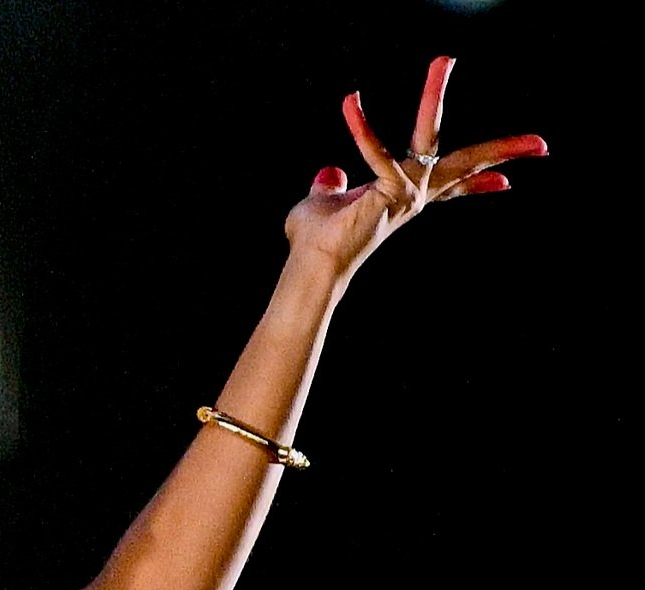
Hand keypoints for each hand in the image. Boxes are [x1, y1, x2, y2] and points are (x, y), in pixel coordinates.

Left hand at [283, 57, 544, 283]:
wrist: (306, 270)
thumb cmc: (312, 243)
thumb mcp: (324, 205)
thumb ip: (330, 188)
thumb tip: (328, 173)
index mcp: (404, 198)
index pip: (451, 187)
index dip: (479, 183)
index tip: (508, 184)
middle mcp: (411, 197)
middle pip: (464, 166)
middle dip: (502, 149)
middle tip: (542, 143)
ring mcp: (403, 196)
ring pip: (430, 140)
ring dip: (432, 98)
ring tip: (444, 61)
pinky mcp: (386, 195)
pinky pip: (378, 153)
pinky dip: (362, 128)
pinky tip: (351, 102)